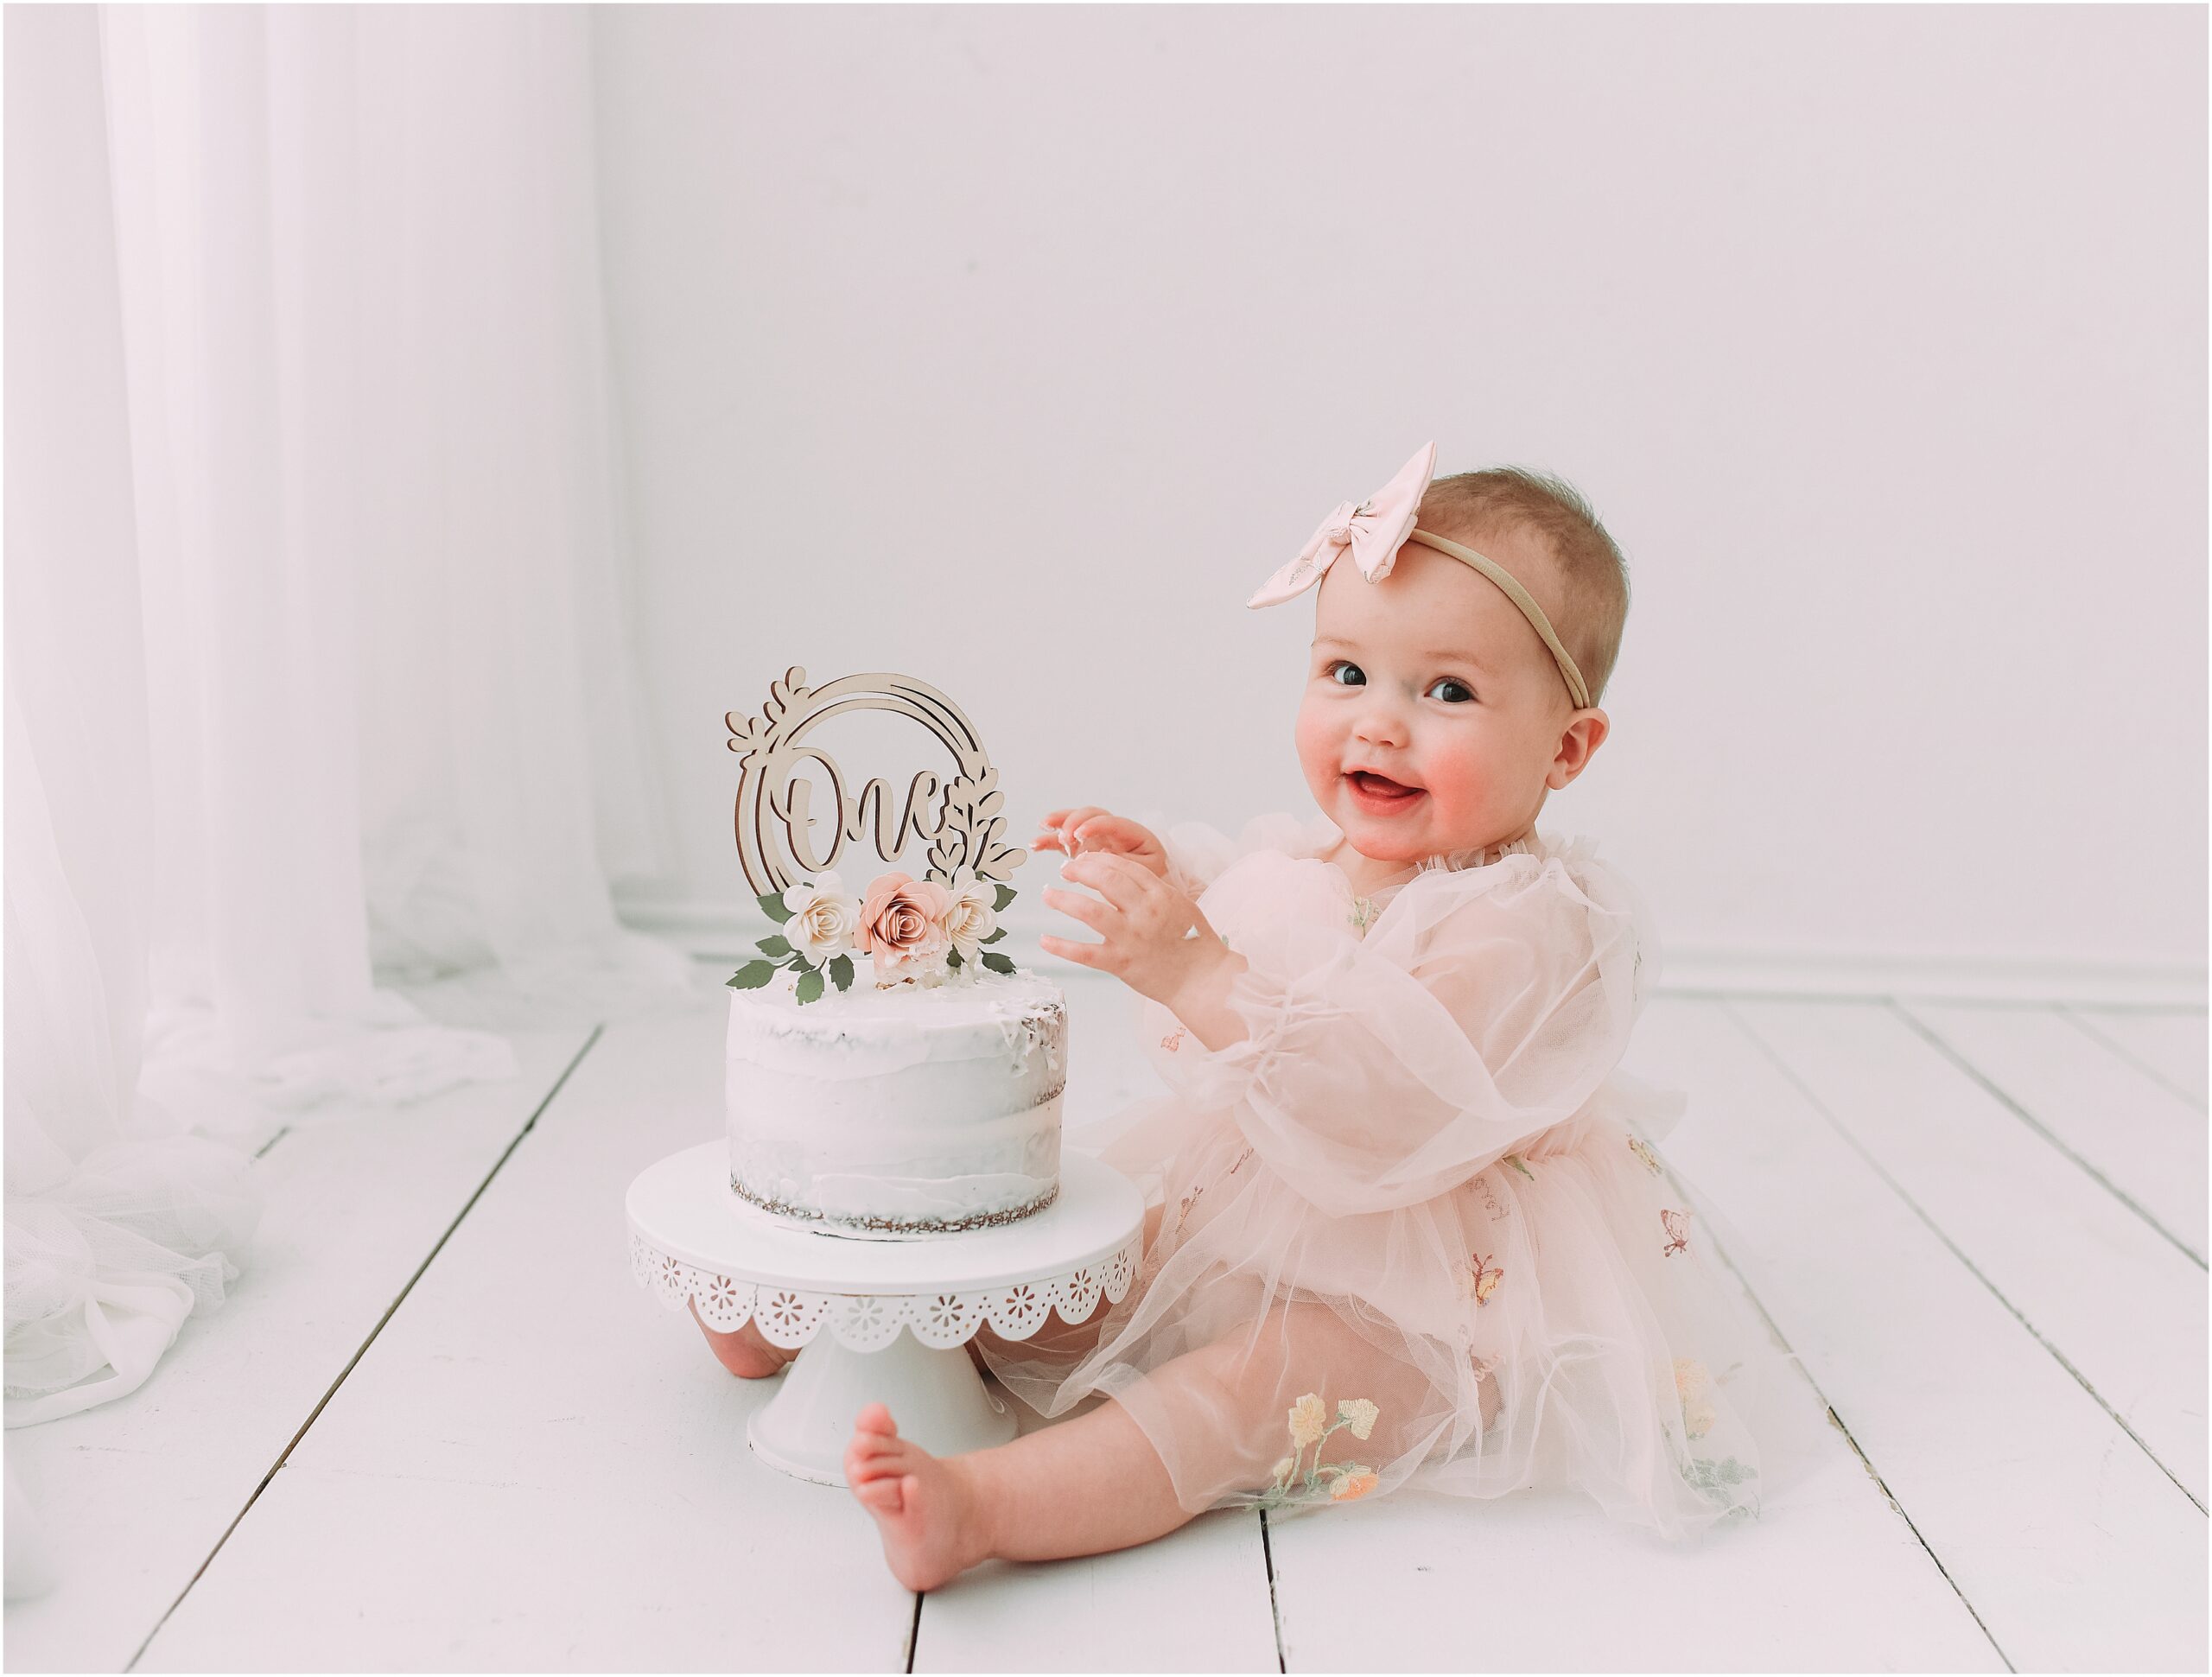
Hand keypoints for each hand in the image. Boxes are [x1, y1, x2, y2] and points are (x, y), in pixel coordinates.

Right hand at [1032, 807, 1168, 880]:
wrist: (1153, 904)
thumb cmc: (1153, 888)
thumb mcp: (1146, 876)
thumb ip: (1125, 865)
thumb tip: (1100, 855)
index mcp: (1134, 836)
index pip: (1114, 822)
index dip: (1097, 825)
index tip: (1082, 833)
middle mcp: (1113, 833)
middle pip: (1092, 815)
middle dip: (1076, 821)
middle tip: (1067, 836)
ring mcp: (1096, 840)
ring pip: (1075, 822)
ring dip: (1059, 823)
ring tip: (1045, 828)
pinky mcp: (1082, 851)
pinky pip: (1064, 841)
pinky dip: (1050, 840)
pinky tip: (1036, 844)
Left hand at [1039, 851, 1231, 1009]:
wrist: (1202, 980)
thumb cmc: (1193, 942)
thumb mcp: (1180, 905)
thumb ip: (1153, 889)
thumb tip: (1122, 874)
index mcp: (1160, 894)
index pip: (1123, 866)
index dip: (1098, 859)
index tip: (1084, 859)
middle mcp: (1144, 912)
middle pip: (1104, 880)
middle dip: (1079, 870)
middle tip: (1065, 870)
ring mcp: (1131, 938)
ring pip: (1089, 911)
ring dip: (1063, 900)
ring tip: (1048, 895)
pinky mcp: (1120, 963)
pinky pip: (1084, 953)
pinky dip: (1061, 946)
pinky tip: (1044, 940)